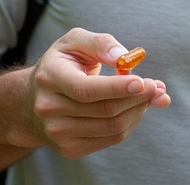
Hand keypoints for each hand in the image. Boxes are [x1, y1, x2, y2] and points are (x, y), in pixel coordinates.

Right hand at [21, 27, 170, 158]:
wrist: (32, 99)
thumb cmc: (62, 64)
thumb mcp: (75, 41)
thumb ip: (101, 43)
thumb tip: (123, 57)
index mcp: (50, 77)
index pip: (86, 90)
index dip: (117, 88)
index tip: (143, 82)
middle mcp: (49, 109)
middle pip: (104, 110)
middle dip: (138, 98)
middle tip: (157, 87)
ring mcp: (58, 132)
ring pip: (112, 127)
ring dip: (139, 110)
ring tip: (151, 95)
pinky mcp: (70, 148)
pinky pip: (111, 138)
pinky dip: (131, 122)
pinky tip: (135, 108)